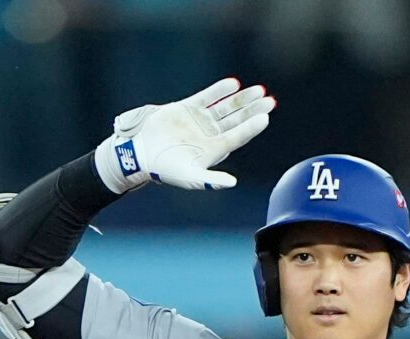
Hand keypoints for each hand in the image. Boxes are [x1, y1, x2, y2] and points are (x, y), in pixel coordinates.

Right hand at [96, 77, 275, 192]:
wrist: (140, 153)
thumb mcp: (189, 177)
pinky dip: (219, 90)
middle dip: (253, 110)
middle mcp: (210, 134)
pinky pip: (207, 97)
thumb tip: (232, 183)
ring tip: (258, 90)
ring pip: (226, 107)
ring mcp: (200, 120)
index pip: (238, 136)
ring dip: (241, 99)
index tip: (264, 117)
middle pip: (237, 120)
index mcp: (214, 150)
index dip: (251, 127)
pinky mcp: (187, 108)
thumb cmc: (165, 169)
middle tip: (269, 101)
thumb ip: (210, 180)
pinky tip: (233, 84)